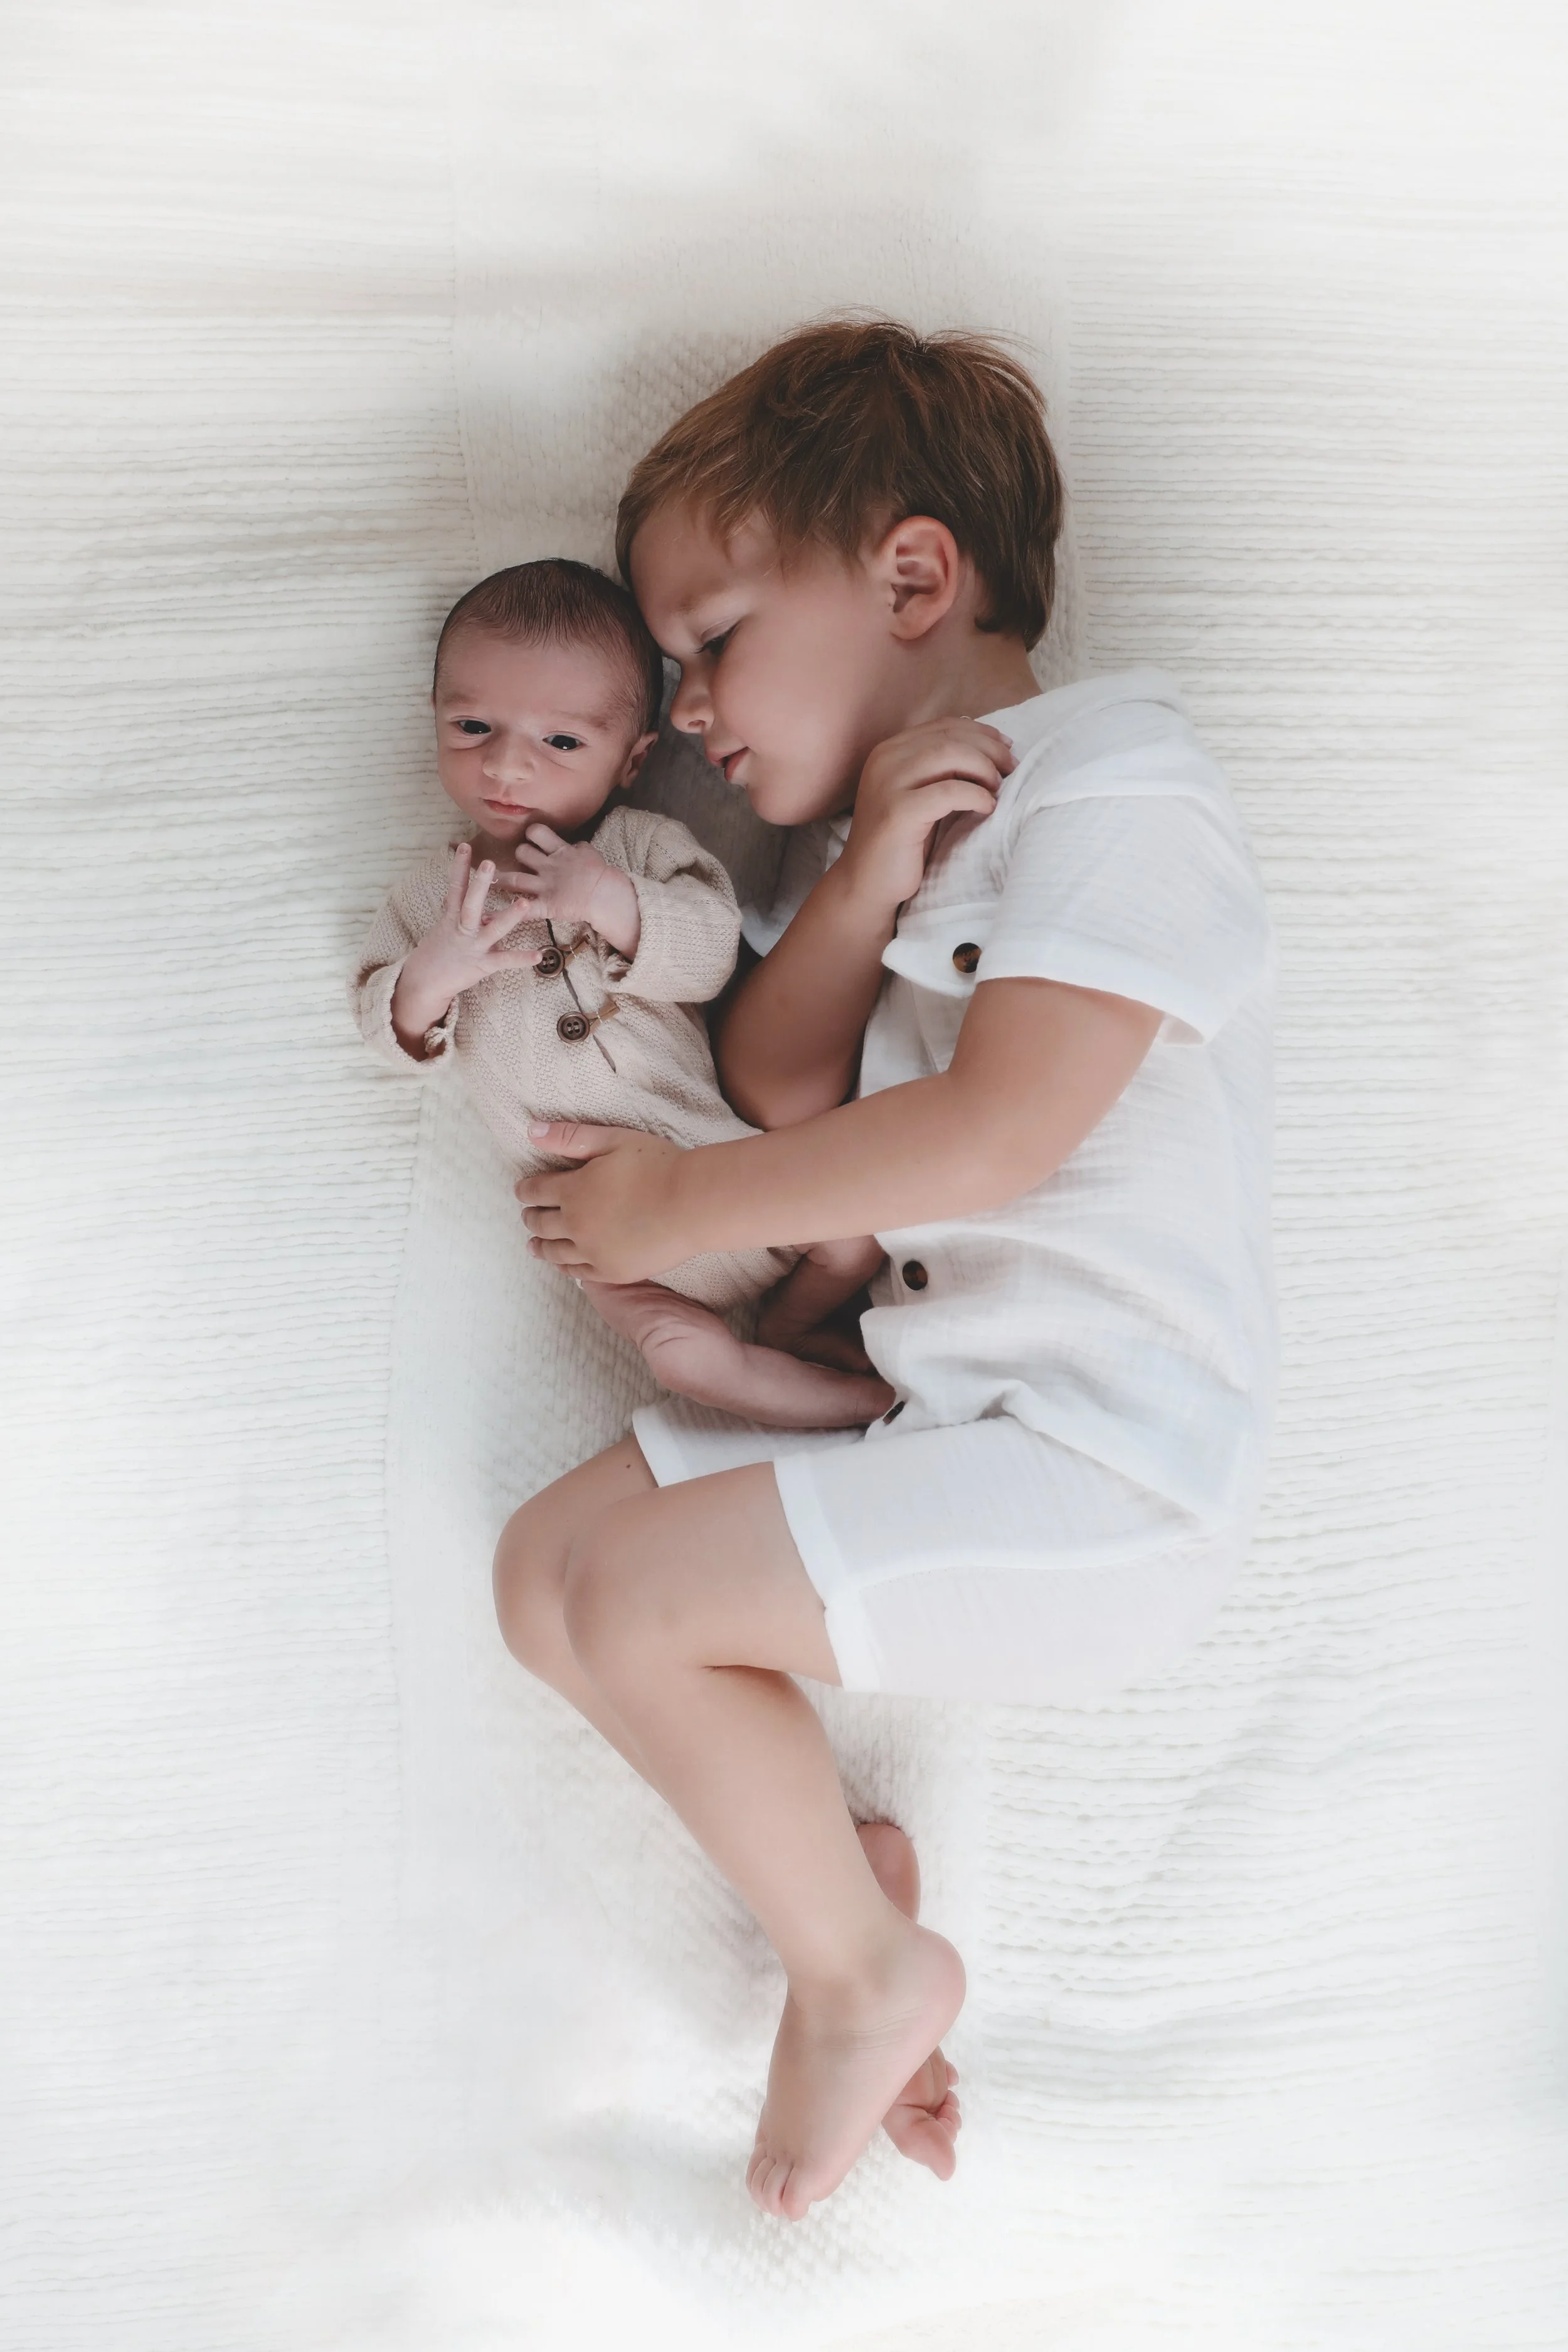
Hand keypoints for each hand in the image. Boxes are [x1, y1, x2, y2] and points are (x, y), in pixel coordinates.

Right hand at [390, 842, 543, 1050]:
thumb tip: (457, 889)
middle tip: (489, 863)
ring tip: (525, 903)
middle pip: (470, 903)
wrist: (423, 983)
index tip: (465, 846)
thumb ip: (454, 908)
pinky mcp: (482, 965)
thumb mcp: (443, 925)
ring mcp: (473, 946)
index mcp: (452, 917)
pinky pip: (505, 961)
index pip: (455, 887)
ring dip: (509, 917)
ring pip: (493, 929)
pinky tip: (539, 955)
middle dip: (479, 884)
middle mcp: (462, 929)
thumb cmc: (436, 952)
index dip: (460, 867)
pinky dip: (521, 958)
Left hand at [494, 823, 640, 956]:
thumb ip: (578, 847)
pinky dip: (504, 914)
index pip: (538, 832)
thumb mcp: (590, 853)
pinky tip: (487, 917)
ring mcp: (546, 886)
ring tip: (487, 881)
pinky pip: (523, 910)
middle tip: (516, 862)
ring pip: (515, 879)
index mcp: (561, 851)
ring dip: (501, 879)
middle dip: (518, 856)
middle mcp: (549, 866)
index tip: (531, 838)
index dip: (531, 833)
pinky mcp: (547, 905)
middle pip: (522, 852)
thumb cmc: (602, 873)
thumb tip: (573, 845)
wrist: (607, 894)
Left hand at [517, 1122, 688, 1281]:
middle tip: (527, 1215)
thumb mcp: (613, 1140)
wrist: (694, 1204)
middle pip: (540, 1223)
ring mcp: (594, 1252)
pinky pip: (579, 1273)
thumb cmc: (658, 1165)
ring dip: (540, 1246)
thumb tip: (530, 1130)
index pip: (535, 1191)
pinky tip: (563, 1264)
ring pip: (555, 1253)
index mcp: (573, 1191)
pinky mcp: (613, 1271)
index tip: (522, 1190)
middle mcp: (576, 1225)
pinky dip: (565, 1267)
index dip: (525, 1190)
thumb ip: (570, 1137)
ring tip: (533, 1245)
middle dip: (530, 1217)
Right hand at [839, 719, 1015, 912]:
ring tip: (998, 788)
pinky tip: (987, 808)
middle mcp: (885, 760)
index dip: (981, 732)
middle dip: (989, 750)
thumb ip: (940, 769)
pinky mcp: (898, 812)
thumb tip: (988, 747)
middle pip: (950, 737)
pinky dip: (976, 796)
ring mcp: (888, 784)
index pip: (944, 726)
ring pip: (949, 755)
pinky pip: (949, 792)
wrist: (866, 883)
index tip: (1007, 746)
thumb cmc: (902, 842)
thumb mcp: (921, 794)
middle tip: (1011, 769)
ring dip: (984, 768)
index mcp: (890, 750)